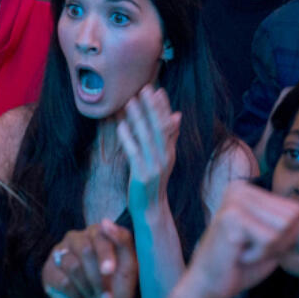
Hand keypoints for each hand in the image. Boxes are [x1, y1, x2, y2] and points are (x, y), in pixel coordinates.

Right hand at [42, 220, 137, 297]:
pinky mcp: (48, 272)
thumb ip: (123, 241)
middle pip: (84, 248)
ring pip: (72, 265)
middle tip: (104, 292)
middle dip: (97, 275)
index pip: (99, 233)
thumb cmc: (117, 291)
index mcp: (97, 234)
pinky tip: (79, 297)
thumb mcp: (129, 267)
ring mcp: (60, 254)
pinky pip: (61, 279)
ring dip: (88, 287)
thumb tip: (105, 221)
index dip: (105, 254)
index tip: (109, 271)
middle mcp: (77, 239)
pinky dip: (75, 293)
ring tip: (92, 294)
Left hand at [117, 85, 179, 214]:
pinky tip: (121, 125)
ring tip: (129, 102)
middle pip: (159, 128)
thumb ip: (169, 136)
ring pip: (146, 138)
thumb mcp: (164, 157)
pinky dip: (128, 138)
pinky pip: (134, 153)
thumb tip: (177, 114)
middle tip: (144, 88)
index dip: (163, 107)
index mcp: (170, 151)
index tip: (158, 90)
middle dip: (152, 107)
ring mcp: (154, 166)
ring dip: (138, 118)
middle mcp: (165, 157)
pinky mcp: (141, 175)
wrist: (151, 208)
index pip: (168, 125)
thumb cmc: (153, 180)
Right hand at [181, 181, 298, 297]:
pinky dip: (259, 255)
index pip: (296, 210)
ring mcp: (234, 201)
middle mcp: (241, 189)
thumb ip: (298, 236)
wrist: (208, 287)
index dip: (287, 236)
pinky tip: (239, 255)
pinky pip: (270, 239)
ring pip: (284, 227)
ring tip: (245, 251)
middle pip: (293, 216)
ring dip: (270, 249)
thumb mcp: (276, 247)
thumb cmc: (240, 266)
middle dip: (280, 242)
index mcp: (250, 190)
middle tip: (251, 249)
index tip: (258, 244)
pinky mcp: (231, 218)